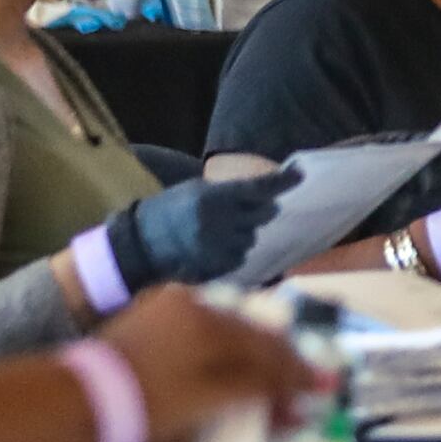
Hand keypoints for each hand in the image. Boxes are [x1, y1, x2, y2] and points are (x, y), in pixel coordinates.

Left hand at [94, 286, 320, 441]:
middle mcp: (193, 306)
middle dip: (279, 358)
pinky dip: (219, 343)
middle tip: (300, 379)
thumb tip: (297, 406)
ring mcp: (165, 309)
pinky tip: (222, 359)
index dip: (299, 371)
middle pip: (249, 333)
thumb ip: (257, 396)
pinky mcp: (143, 319)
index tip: (325, 388)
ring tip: (265, 372)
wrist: (72, 408)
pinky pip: (198, 326)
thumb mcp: (208, 406)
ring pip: (223, 327)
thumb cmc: (143, 414)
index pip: (270, 350)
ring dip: (249, 349)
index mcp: (212, 327)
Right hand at [100, 166, 300, 289]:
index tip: (299, 175)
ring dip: (244, 231)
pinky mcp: (217, 267)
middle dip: (262, 208)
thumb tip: (267, 192)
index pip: (258, 188)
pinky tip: (213, 246)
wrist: (141, 243)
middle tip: (247, 207)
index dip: (282, 182)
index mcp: (214, 197)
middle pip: (263, 214)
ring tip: (218, 229)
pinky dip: (234, 250)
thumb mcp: (196, 190)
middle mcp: (220, 222)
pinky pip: (241, 256)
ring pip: (252, 237)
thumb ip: (230, 191)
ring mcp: (219, 247)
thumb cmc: (170, 210)